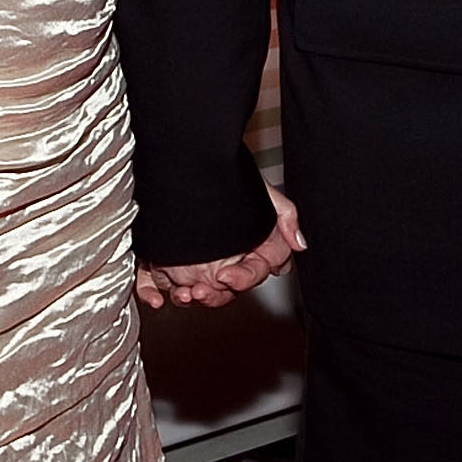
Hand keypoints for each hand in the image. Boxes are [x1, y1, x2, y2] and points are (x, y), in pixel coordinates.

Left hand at [136, 186, 305, 310]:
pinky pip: (165, 284)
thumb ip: (285, 215)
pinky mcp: (169, 262)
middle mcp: (226, 259)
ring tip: (183, 294)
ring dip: (191, 298)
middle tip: (201, 290)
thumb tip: (300, 243)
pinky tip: (160, 295)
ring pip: (198, 292)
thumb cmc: (227, 177)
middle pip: (226, 290)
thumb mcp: (260, 191)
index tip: (227, 275)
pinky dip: (162, 293)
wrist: (187, 162)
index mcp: (250, 248)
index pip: (253, 273)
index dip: (243, 279)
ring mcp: (198, 263)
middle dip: (215, 295)